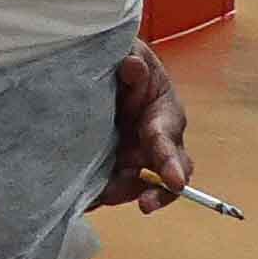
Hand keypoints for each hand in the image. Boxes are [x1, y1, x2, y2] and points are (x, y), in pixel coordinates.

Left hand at [96, 45, 191, 207]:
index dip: (171, 161)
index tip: (173, 180)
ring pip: (136, 185)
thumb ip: (133, 61)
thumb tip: (131, 65)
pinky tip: (84, 197)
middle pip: (165, 175)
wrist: (104, 71)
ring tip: (99, 199)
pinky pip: (110, 184)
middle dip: (158, 191)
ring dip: (122, 193)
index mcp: (164, 115)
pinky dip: (99, 192)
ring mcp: (135, 156)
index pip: (169, 140)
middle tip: (145, 204)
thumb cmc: (126, 62)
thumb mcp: (131, 55)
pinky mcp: (113, 164)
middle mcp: (156, 143)